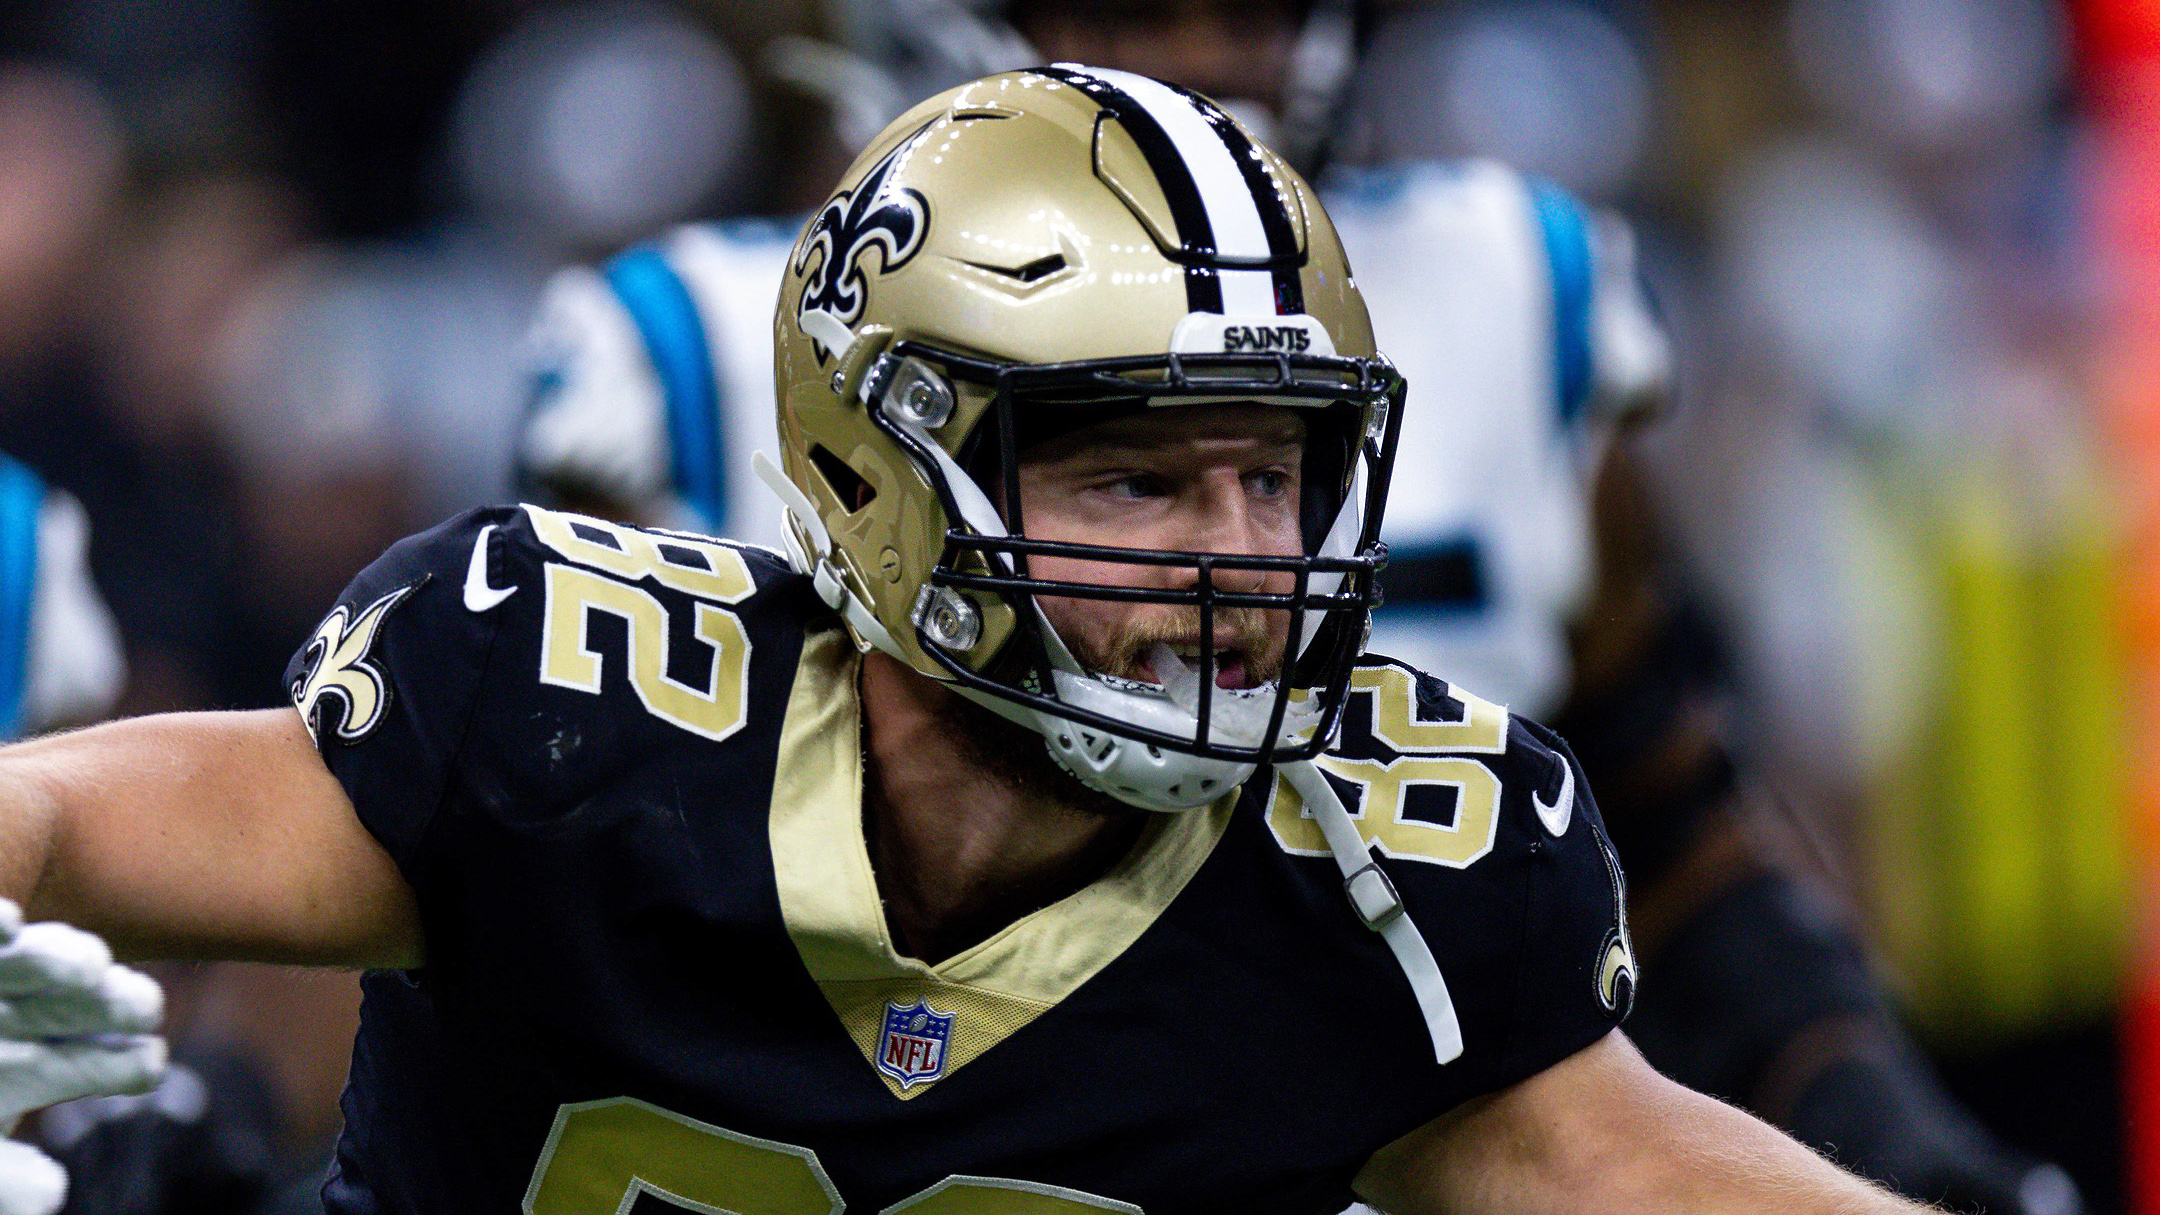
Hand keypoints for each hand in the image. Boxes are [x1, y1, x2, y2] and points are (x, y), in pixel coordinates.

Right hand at [0, 900, 164, 1214]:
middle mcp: (26, 1014)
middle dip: (111, 1003)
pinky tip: (9, 920)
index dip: (121, 1063)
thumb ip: (5, 1180)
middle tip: (146, 1005)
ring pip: (30, 963)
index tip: (149, 1063)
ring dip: (58, 960)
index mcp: (47, 1062)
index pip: (96, 1060)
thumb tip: (51, 1191)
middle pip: (76, 1003)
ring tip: (91, 965)